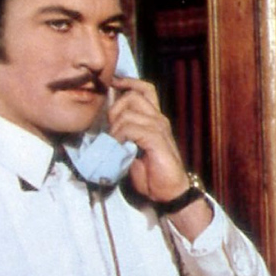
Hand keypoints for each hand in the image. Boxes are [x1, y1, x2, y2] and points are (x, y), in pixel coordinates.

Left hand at [108, 77, 212, 238]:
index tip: (112, 84)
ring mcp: (159, 128)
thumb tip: (106, 126)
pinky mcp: (157, 140)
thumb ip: (125, 133)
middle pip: (133, 95)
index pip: (144, 89)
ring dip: (115, 127)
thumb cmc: (152, 173)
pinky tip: (120, 147)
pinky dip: (120, 136)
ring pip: (129, 112)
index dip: (128, 82)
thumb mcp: (134, 149)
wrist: (170, 193)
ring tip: (115, 143)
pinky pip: (131, 128)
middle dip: (115, 109)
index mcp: (155, 119)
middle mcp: (159, 119)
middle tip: (112, 130)